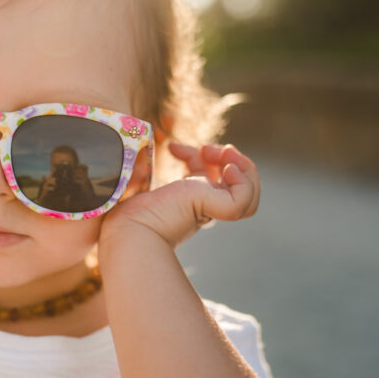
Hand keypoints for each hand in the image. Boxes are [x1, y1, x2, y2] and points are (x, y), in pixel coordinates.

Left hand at [101, 142, 259, 248]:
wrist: (128, 230)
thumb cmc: (129, 214)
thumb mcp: (148, 183)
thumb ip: (157, 170)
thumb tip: (171, 147)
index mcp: (187, 204)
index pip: (208, 178)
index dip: (198, 156)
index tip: (172, 148)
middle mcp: (203, 209)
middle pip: (237, 189)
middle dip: (231, 159)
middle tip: (208, 147)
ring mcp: (212, 210)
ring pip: (249, 196)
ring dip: (245, 169)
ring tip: (224, 153)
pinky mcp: (218, 210)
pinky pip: (244, 198)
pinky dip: (242, 181)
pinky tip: (226, 169)